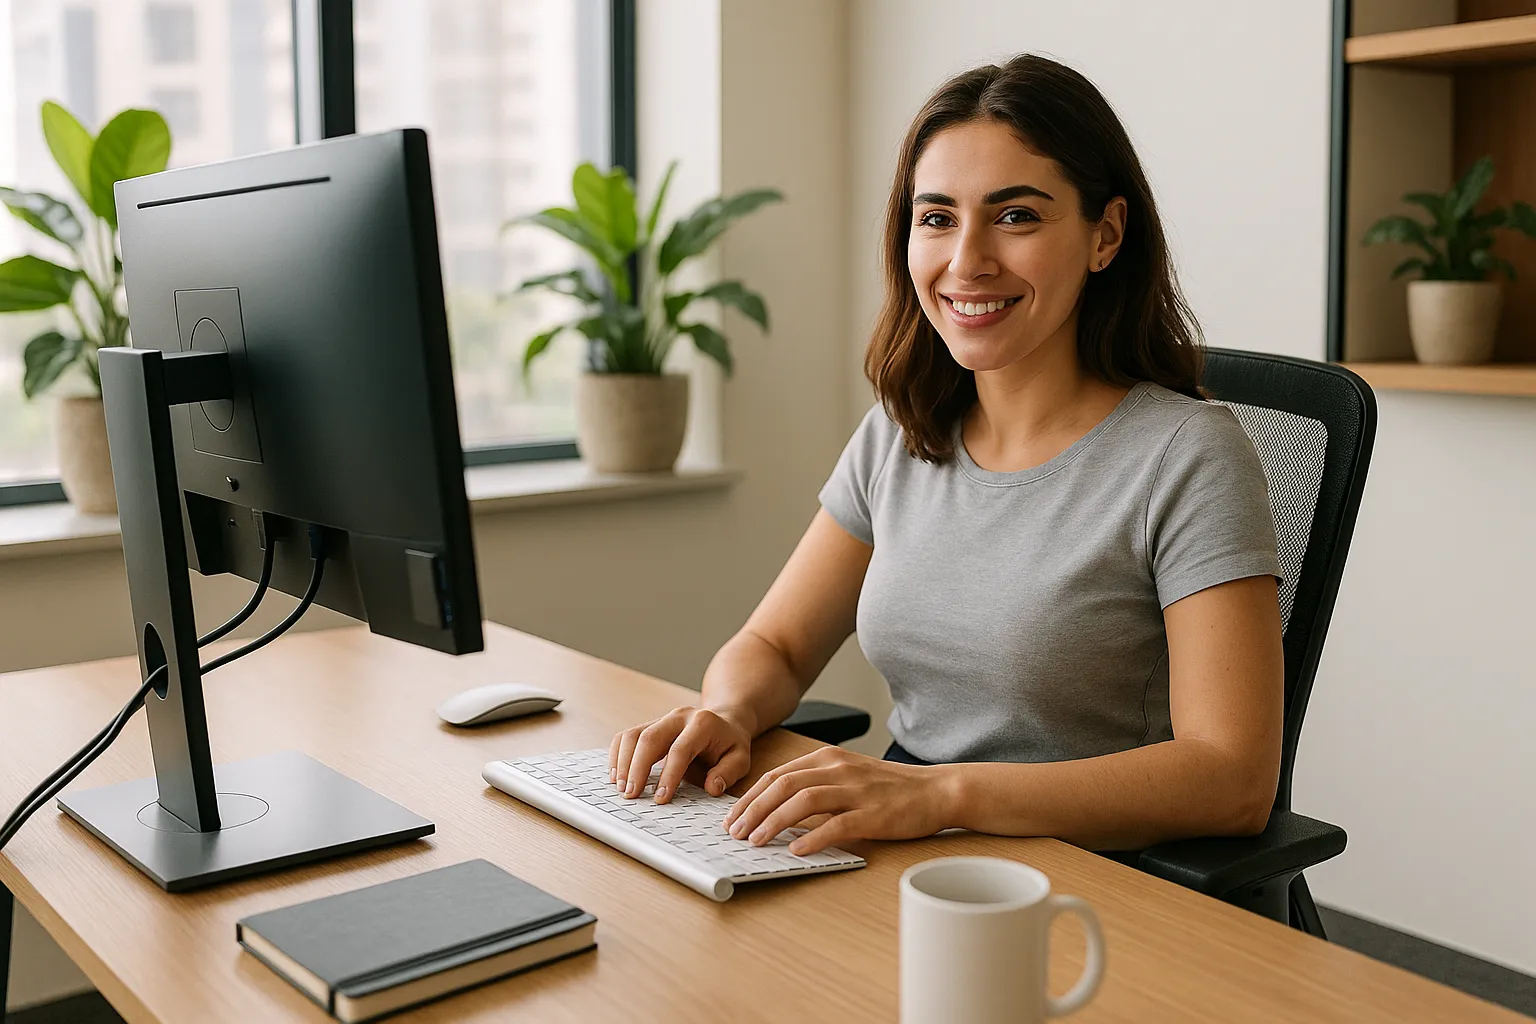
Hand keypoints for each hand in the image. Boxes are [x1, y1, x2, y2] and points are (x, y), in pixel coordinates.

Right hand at [608, 705, 753, 803]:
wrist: (723, 722)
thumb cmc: (729, 744)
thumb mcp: (740, 758)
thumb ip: (728, 773)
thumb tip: (712, 787)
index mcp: (703, 723)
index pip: (680, 749)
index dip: (669, 775)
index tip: (660, 798)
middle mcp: (679, 716)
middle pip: (650, 738)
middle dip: (637, 768)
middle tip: (631, 795)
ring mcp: (662, 719)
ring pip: (633, 735)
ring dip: (623, 762)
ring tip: (620, 788)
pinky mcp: (650, 725)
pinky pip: (626, 736)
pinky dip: (617, 755)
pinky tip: (616, 775)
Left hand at [723, 746, 955, 855]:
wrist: (937, 790)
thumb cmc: (891, 788)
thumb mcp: (848, 776)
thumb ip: (817, 786)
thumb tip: (777, 810)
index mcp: (828, 758)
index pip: (777, 774)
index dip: (750, 796)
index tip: (732, 817)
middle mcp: (838, 769)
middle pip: (783, 785)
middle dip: (753, 810)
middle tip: (735, 832)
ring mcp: (856, 791)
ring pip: (803, 801)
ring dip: (773, 822)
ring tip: (756, 841)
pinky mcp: (873, 814)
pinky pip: (836, 824)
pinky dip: (812, 838)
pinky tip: (796, 850)